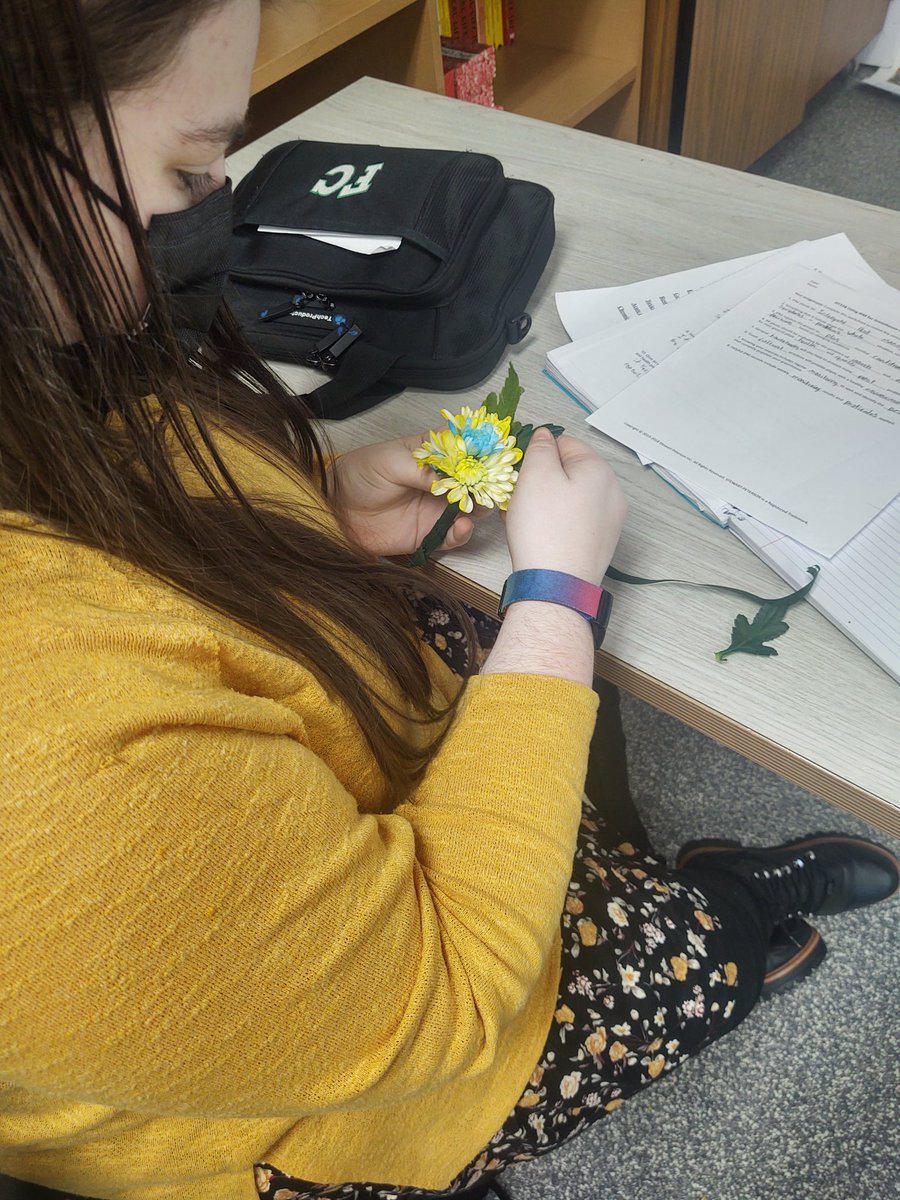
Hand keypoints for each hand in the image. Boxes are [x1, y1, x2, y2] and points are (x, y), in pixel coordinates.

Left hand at [328, 433, 480, 556]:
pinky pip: (453, 536)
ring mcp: (436, 508)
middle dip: (487, 483)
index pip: (465, 451)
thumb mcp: (390, 461)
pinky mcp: (429, 534)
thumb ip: (422, 469)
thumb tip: (452, 477)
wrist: (335, 509)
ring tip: (478, 507)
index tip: (495, 457)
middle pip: (475, 482)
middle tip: (491, 487)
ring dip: (480, 507)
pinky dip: (463, 533)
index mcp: (432, 455)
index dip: (481, 453)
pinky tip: (462, 526)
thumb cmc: (360, 474)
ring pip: (471, 509)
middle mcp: (440, 481)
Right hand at [503, 428, 626, 584]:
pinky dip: (557, 523)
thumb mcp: (536, 474)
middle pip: (570, 472)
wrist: (555, 586)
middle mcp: (612, 493)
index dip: (539, 454)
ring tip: (526, 520)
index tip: (520, 474)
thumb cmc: (544, 528)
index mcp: (600, 470)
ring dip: (547, 502)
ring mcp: (610, 521)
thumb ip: (540, 447)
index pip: (565, 443)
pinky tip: (540, 536)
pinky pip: (576, 521)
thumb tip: (545, 436)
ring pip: (571, 498)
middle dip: (543, 480)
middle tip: (519, 499)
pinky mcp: (601, 544)